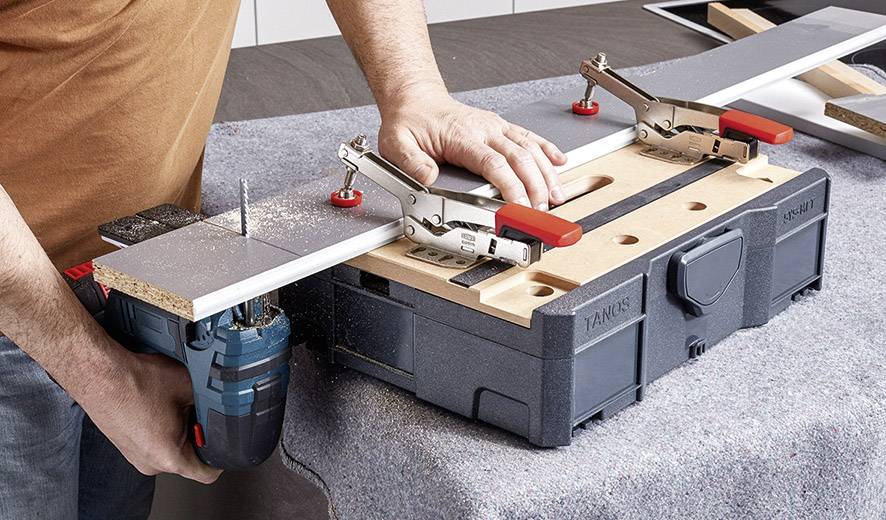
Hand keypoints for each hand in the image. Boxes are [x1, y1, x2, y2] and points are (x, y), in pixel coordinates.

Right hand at [80, 347, 220, 483]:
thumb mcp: (189, 387)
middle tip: (198, 412)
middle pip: (189, 459)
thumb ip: (212, 402)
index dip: (221, 458)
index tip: (226, 447)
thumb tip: (225, 402)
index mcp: (168, 457)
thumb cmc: (135, 382)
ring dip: (179, 430)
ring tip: (173, 404)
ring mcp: (136, 456)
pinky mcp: (127, 445)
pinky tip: (159, 405)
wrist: (100, 374)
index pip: (206, 473)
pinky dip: (162, 426)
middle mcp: (150, 463)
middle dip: (198, 436)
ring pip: (171, 448)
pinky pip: (154, 441)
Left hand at [377, 86, 567, 209]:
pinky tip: (560, 162)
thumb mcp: (396, 143)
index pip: (494, 164)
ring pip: (531, 148)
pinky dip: (548, 149)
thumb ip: (411, 162)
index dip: (511, 187)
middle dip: (536, 186)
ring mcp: (495, 127)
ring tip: (557, 195)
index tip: (520, 206)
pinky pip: (530, 137)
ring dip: (547, 173)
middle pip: (520, 158)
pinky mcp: (500, 127)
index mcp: (462, 137)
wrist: (415, 99)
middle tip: (542, 210)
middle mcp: (484, 129)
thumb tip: (427, 178)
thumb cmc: (410, 121)